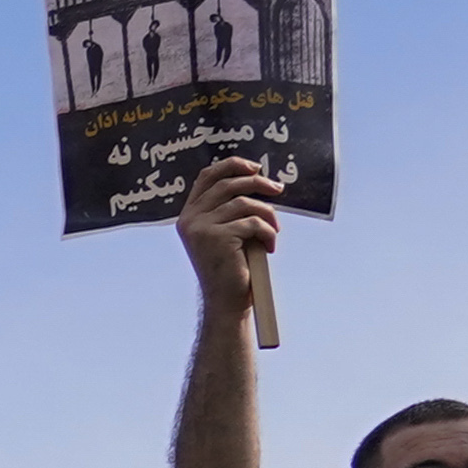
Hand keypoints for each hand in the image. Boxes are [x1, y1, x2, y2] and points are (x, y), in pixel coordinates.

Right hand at [177, 153, 279, 320]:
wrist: (226, 301)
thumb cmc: (231, 268)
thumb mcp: (225, 234)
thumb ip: (229, 210)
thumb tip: (258, 181)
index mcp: (189, 215)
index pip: (207, 176)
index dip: (231, 165)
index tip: (255, 167)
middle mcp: (190, 219)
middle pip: (228, 184)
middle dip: (258, 183)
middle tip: (278, 188)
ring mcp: (201, 228)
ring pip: (244, 203)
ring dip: (267, 214)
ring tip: (275, 229)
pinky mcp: (217, 238)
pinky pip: (252, 222)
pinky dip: (268, 232)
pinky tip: (270, 246)